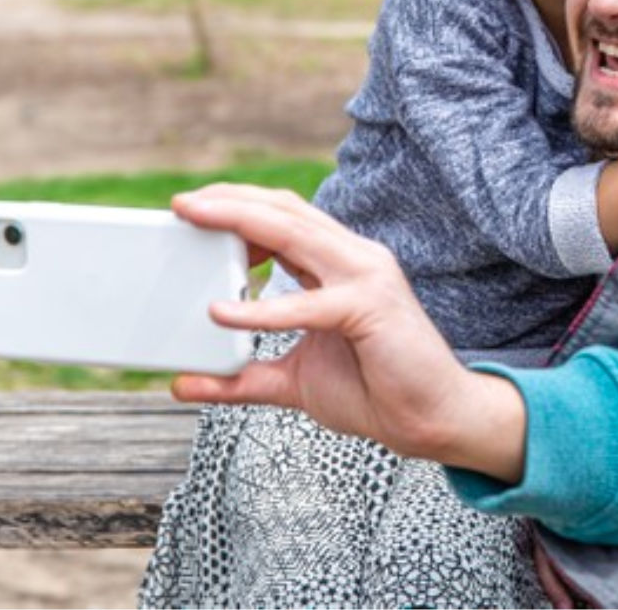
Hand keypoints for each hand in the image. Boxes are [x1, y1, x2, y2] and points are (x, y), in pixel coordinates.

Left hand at [169, 183, 526, 481]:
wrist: (435, 417)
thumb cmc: (374, 390)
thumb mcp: (293, 380)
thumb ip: (242, 377)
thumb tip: (183, 383)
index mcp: (340, 265)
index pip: (286, 218)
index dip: (240, 208)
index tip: (193, 213)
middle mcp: (356, 258)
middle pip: (287, 211)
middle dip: (232, 200)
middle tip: (182, 203)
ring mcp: (367, 276)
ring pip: (296, 233)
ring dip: (241, 220)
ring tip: (195, 219)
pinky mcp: (371, 307)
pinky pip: (309, 303)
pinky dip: (263, 308)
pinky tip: (222, 312)